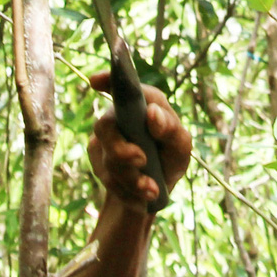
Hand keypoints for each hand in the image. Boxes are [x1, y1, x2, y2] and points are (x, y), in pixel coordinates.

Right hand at [88, 73, 191, 210]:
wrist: (153, 194)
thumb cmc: (169, 161)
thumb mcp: (181, 148)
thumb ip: (172, 129)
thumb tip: (153, 113)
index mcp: (141, 105)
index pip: (121, 86)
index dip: (107, 80)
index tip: (95, 82)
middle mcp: (119, 118)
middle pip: (106, 125)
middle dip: (121, 148)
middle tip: (140, 160)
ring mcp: (105, 141)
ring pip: (107, 156)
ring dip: (130, 177)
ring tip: (150, 189)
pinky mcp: (98, 163)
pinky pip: (107, 176)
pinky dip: (126, 189)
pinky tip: (141, 195)